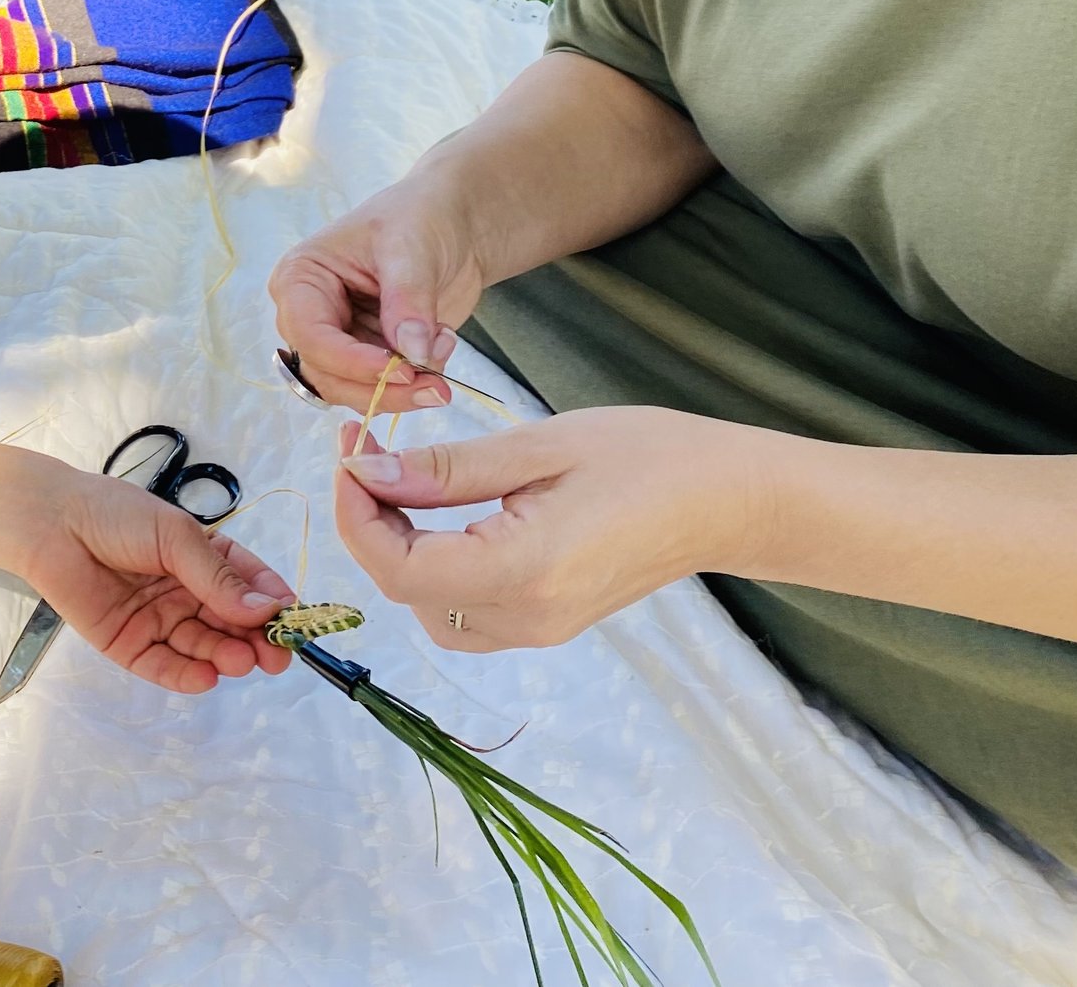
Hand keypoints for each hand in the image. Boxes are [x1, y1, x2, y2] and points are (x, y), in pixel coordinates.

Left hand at [16, 464, 296, 693]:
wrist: (52, 525)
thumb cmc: (117, 517)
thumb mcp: (175, 537)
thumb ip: (217, 577)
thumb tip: (266, 609)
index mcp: (205, 558)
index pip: (250, 584)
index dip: (272, 603)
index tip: (294, 621)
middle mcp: (188, 593)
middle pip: (231, 623)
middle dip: (255, 640)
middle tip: (274, 657)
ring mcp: (161, 621)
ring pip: (202, 647)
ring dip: (225, 657)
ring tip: (240, 661)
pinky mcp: (131, 646)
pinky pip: (164, 666)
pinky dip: (186, 676)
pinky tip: (206, 677)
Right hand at [269, 170, 484, 411]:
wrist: (453, 225)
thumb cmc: (418, 217)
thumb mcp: (411, 247)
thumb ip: (408, 300)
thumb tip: (411, 352)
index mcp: (300, 279)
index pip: (310, 335)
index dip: (351, 361)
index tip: (401, 370)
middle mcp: (311, 316)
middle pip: (328, 375)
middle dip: (381, 387)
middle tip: (435, 386)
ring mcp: (341, 340)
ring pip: (354, 392)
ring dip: (403, 389)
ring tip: (445, 347)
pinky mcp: (370, 357)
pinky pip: (384, 389)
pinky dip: (417, 380)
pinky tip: (444, 341)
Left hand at [332, 408, 772, 650]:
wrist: (726, 500)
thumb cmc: (645, 456)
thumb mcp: (538, 445)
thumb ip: (447, 469)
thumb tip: (367, 473)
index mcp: (524, 570)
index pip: (398, 569)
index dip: (355, 514)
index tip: (349, 450)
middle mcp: (527, 618)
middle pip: (406, 591)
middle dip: (370, 524)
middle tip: (368, 454)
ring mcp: (540, 630)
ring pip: (429, 610)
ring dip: (399, 551)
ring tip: (402, 482)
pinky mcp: (549, 625)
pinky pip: (465, 614)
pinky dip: (436, 570)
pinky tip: (443, 517)